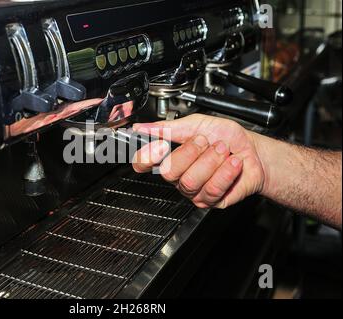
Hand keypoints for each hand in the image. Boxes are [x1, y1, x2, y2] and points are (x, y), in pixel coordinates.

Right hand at [132, 114, 265, 208]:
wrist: (253, 151)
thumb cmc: (226, 137)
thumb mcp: (197, 124)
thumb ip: (169, 127)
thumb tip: (142, 128)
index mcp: (169, 156)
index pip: (143, 164)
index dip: (146, 157)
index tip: (160, 145)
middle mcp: (178, 175)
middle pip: (169, 172)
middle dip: (190, 152)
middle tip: (204, 141)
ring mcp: (193, 190)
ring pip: (190, 181)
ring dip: (211, 160)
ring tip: (222, 150)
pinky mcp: (210, 200)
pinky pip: (211, 189)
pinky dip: (226, 172)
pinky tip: (232, 163)